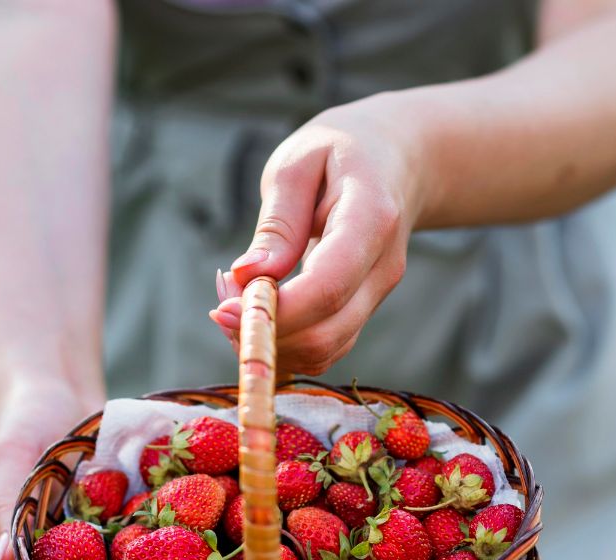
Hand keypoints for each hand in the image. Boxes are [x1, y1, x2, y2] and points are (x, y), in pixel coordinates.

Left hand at [210, 95, 424, 374]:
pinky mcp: (364, 310)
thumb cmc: (339, 154)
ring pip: (323, 350)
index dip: (275, 311)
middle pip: (326, 333)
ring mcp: (378, 294)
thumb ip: (277, 223)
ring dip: (270, 341)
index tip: (223, 310)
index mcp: (371, 220)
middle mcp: (383, 267)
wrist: (395, 161)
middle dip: (263, 333)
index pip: (327, 287)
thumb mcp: (297, 165)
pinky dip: (285, 342)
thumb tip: (248, 278)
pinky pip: (324, 348)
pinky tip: (258, 309)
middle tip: (220, 304)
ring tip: (235, 299)